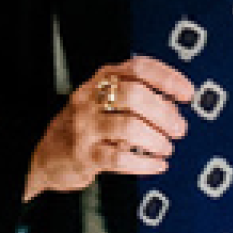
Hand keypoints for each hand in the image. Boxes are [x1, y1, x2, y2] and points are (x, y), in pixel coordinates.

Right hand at [28, 57, 193, 198]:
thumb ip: (135, 98)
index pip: (138, 68)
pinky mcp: (84, 156)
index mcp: (100, 80)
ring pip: (128, 127)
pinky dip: (145, 163)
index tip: (187, 93)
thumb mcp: (103, 102)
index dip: (167, 78)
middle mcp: (90, 99)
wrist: (45, 157)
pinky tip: (156, 165)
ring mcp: (85, 127)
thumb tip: (174, 103)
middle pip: (135, 95)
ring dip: (156, 139)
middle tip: (179, 128)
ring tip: (166, 147)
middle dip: (164, 112)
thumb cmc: (83, 127)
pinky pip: (120, 159)